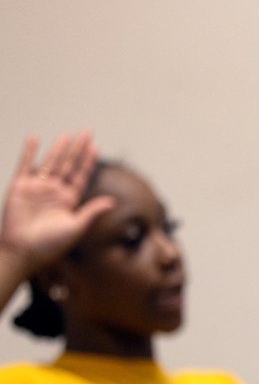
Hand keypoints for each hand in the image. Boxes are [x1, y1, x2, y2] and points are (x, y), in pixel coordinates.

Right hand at [0, 133, 114, 269]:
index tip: (95, 146)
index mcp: (69, 201)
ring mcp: (37, 188)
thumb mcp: (76, 227)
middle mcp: (54, 192)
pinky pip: (25, 165)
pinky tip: (35, 138)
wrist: (24, 252)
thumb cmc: (50, 245)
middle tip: (86, 132)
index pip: (81, 176)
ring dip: (58, 149)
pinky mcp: (20, 187)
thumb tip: (112, 201)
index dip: (88, 162)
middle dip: (77, 149)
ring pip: (50, 163)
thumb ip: (92, 211)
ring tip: (67, 134)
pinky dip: (29, 152)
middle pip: (68, 165)